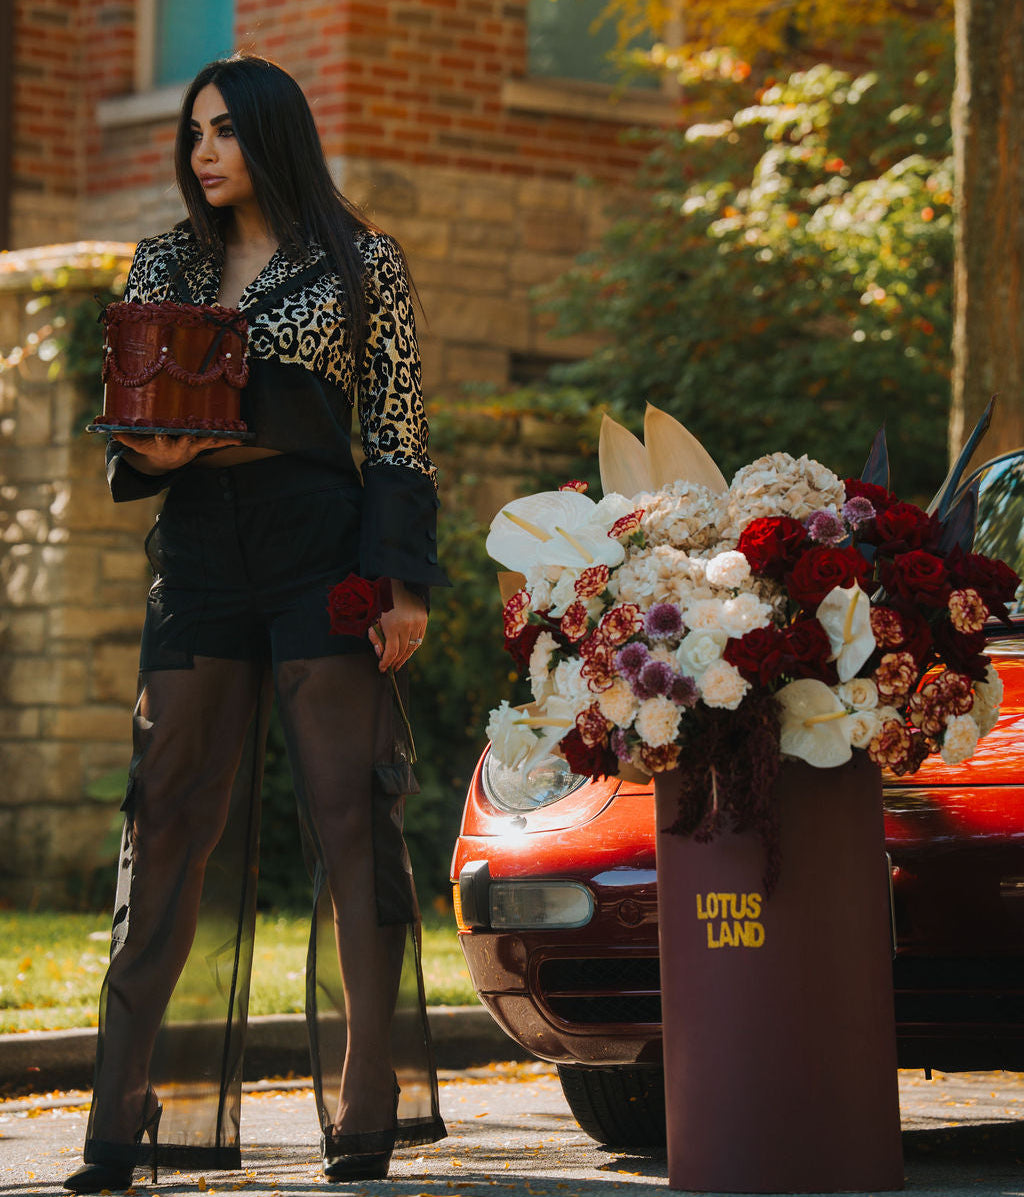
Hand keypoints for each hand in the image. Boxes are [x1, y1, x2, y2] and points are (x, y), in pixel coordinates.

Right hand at [113, 432, 241, 472]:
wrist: (168, 461)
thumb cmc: (152, 448)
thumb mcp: (138, 445)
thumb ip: (126, 438)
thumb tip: (110, 430)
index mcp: (165, 444)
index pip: (162, 440)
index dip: (162, 437)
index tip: (161, 434)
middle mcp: (181, 445)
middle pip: (187, 440)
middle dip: (192, 436)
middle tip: (197, 432)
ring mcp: (195, 445)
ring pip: (206, 440)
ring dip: (216, 438)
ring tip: (229, 435)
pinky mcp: (204, 444)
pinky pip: (218, 442)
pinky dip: (229, 441)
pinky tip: (242, 439)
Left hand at [369, 579, 426, 672]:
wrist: (398, 583)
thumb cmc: (381, 602)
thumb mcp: (373, 618)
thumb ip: (376, 637)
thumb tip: (380, 654)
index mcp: (392, 625)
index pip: (391, 652)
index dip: (386, 663)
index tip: (382, 668)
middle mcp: (407, 625)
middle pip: (403, 652)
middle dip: (395, 662)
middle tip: (390, 668)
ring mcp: (417, 623)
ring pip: (412, 647)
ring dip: (405, 658)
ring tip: (398, 664)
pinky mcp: (424, 619)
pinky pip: (419, 639)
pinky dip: (413, 647)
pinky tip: (407, 652)